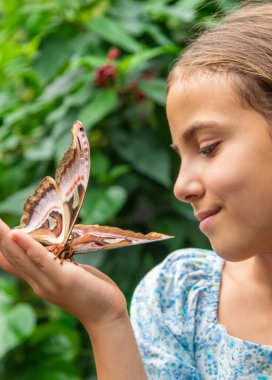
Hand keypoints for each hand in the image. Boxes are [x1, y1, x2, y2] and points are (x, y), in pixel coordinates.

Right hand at [0, 219, 126, 331]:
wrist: (107, 316)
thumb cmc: (90, 292)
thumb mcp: (68, 275)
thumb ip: (55, 265)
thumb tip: (48, 251)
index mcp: (39, 281)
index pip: (12, 263)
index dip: (0, 249)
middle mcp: (38, 283)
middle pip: (13, 258)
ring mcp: (49, 282)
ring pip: (22, 258)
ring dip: (6, 240)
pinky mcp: (63, 279)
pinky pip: (42, 260)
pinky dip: (28, 246)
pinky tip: (17, 234)